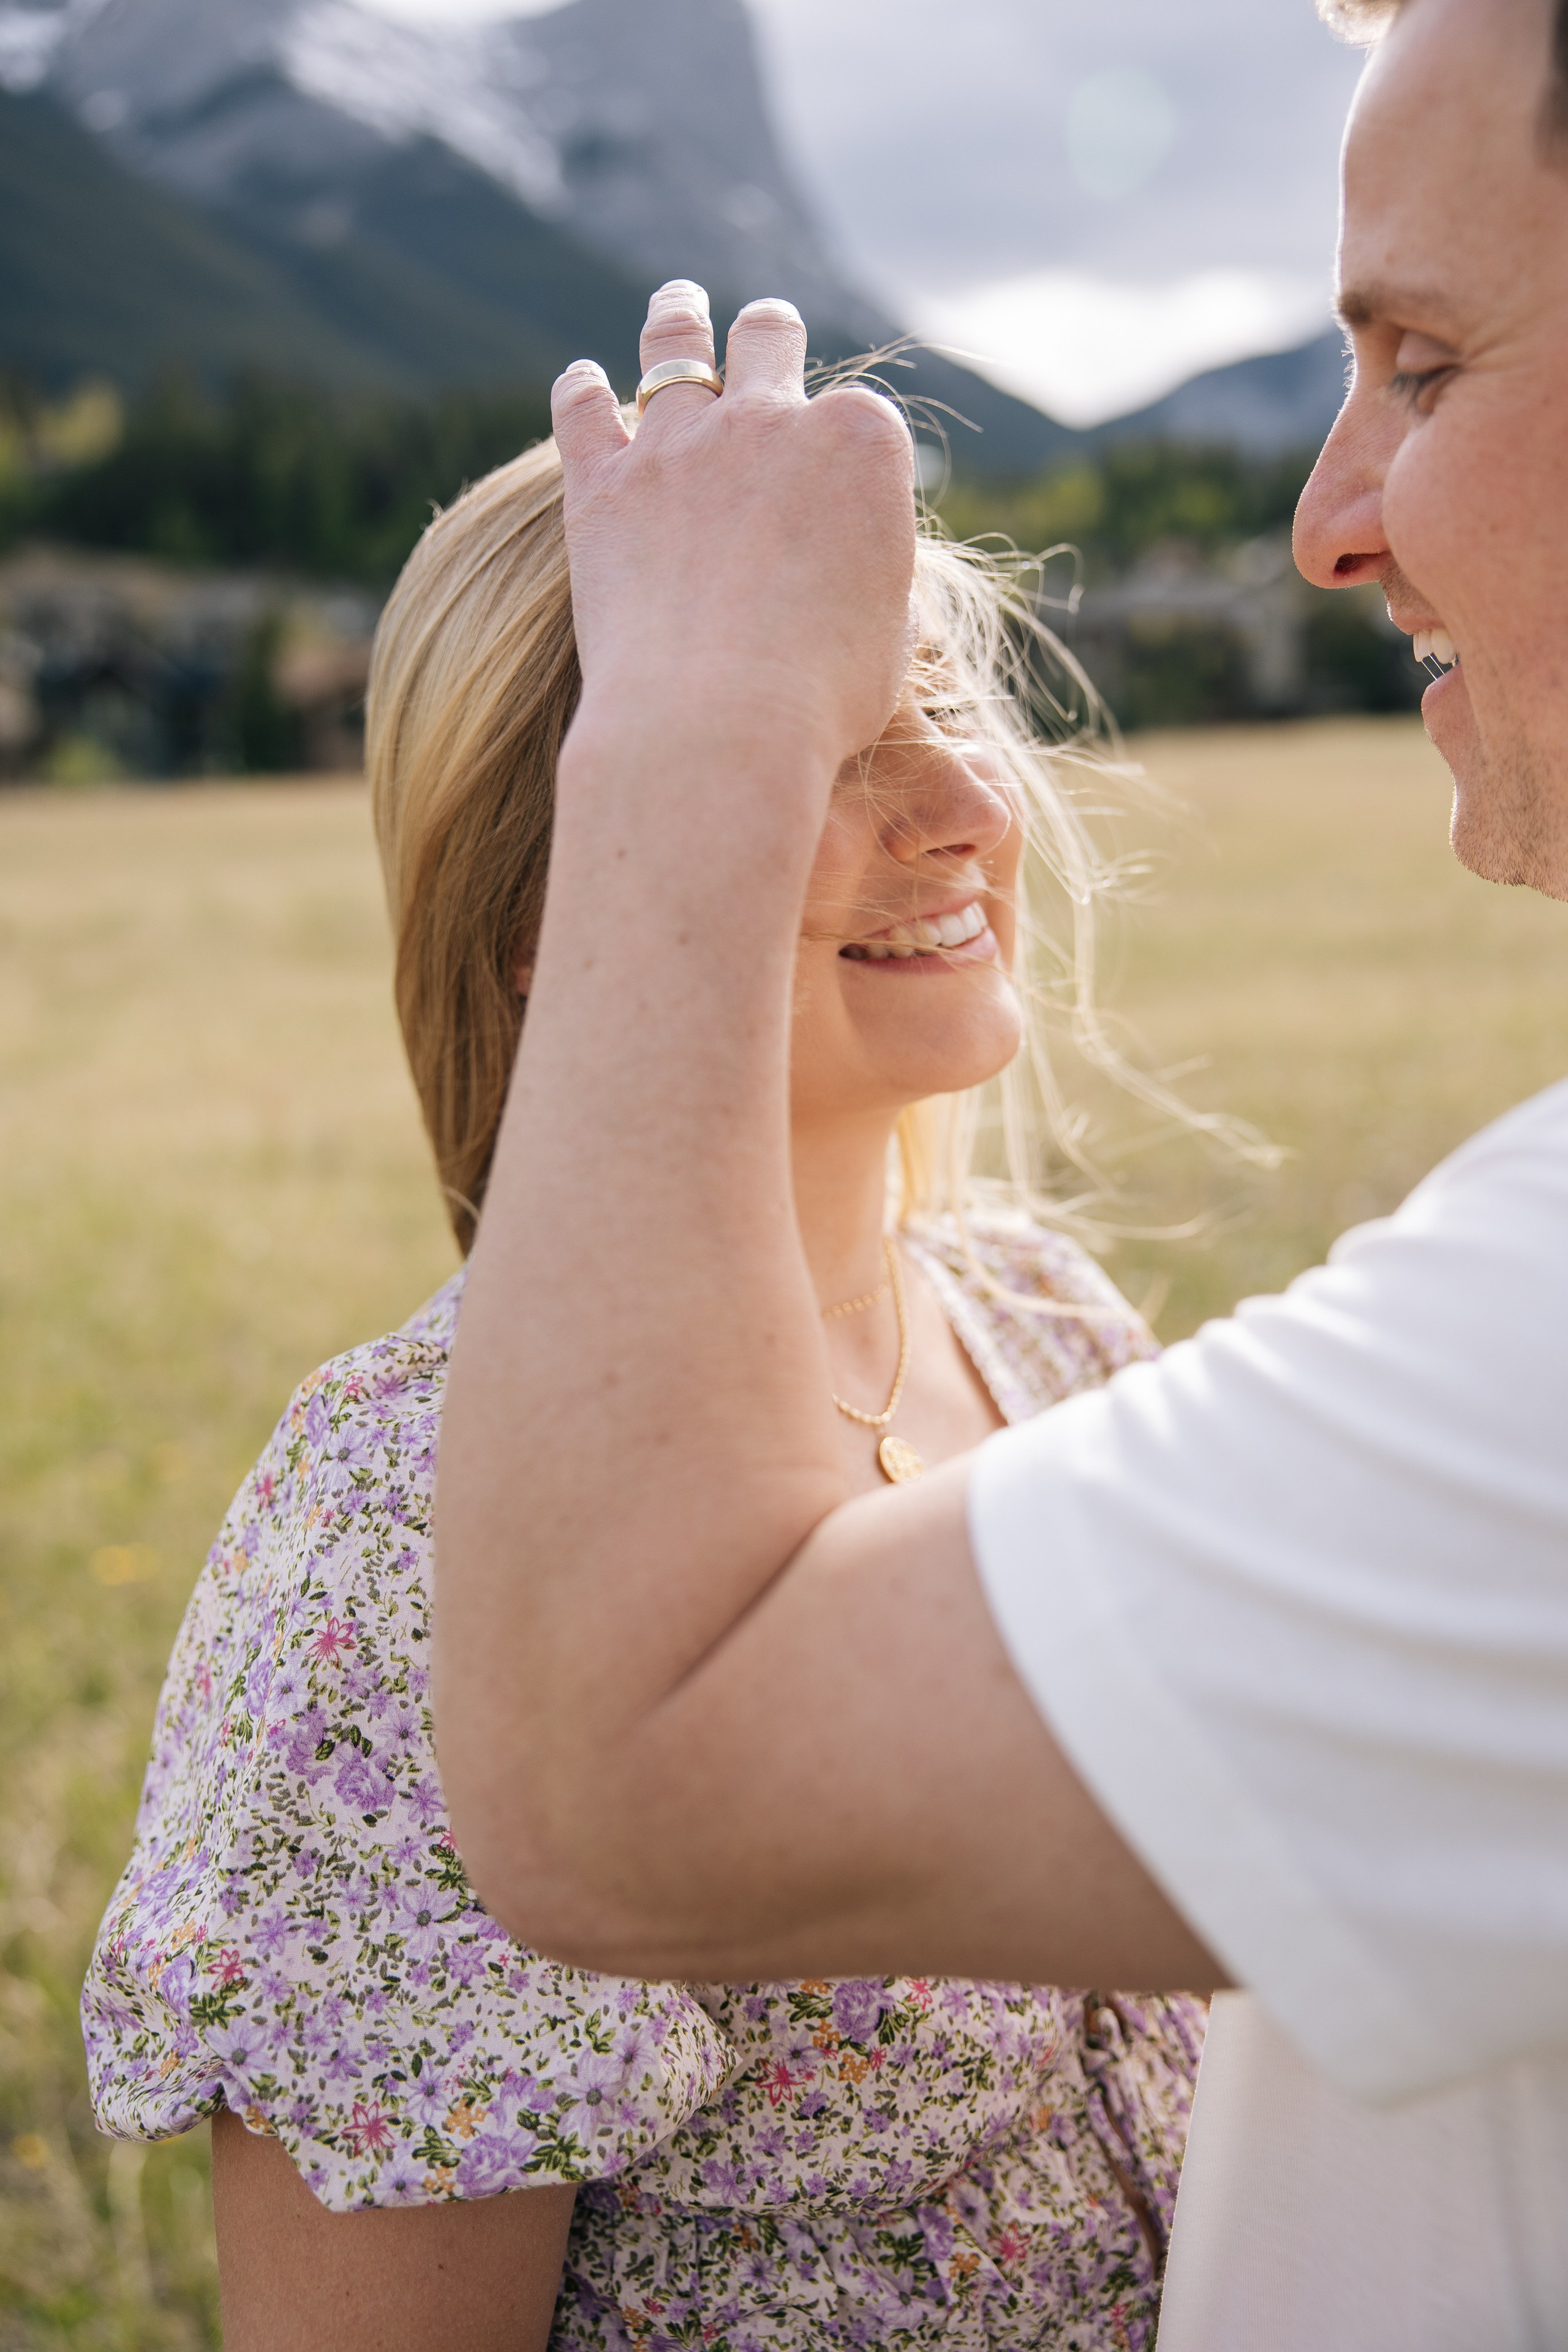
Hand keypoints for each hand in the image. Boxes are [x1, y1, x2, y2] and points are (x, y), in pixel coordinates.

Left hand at [551, 281, 918, 785]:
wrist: (718, 726)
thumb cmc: (821, 698)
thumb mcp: (887, 635)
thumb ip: (870, 575)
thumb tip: (851, 571)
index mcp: (861, 443)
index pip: (860, 419)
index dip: (846, 451)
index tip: (837, 478)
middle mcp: (770, 419)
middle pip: (768, 343)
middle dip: (769, 334)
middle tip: (764, 326)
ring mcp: (679, 443)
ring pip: (674, 347)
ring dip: (677, 319)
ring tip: (678, 302)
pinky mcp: (601, 484)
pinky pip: (583, 413)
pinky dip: (582, 392)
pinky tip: (582, 381)